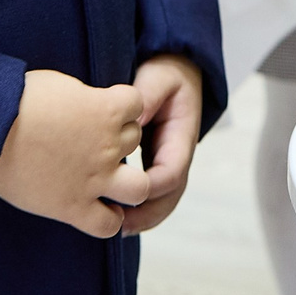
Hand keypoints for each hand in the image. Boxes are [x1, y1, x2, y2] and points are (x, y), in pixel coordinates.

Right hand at [0, 69, 147, 237]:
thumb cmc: (14, 99)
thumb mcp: (59, 84)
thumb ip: (85, 97)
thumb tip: (91, 105)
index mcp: (105, 109)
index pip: (136, 104)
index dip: (119, 105)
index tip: (98, 108)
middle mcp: (107, 145)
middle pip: (134, 139)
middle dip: (117, 138)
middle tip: (89, 140)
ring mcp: (93, 180)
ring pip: (140, 188)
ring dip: (129, 183)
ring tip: (109, 180)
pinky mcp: (72, 207)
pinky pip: (108, 225)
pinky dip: (107, 220)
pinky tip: (94, 210)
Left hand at [119, 54, 203, 233]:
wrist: (174, 66)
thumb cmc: (164, 72)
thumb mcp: (157, 78)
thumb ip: (146, 98)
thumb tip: (132, 123)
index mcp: (182, 134)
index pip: (172, 171)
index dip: (151, 186)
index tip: (125, 191)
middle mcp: (177, 153)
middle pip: (170, 195)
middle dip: (147, 214)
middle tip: (119, 226)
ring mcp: (167, 160)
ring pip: (161, 199)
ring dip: (142, 217)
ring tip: (114, 228)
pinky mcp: (153, 162)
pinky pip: (149, 191)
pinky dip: (136, 206)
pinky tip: (113, 214)